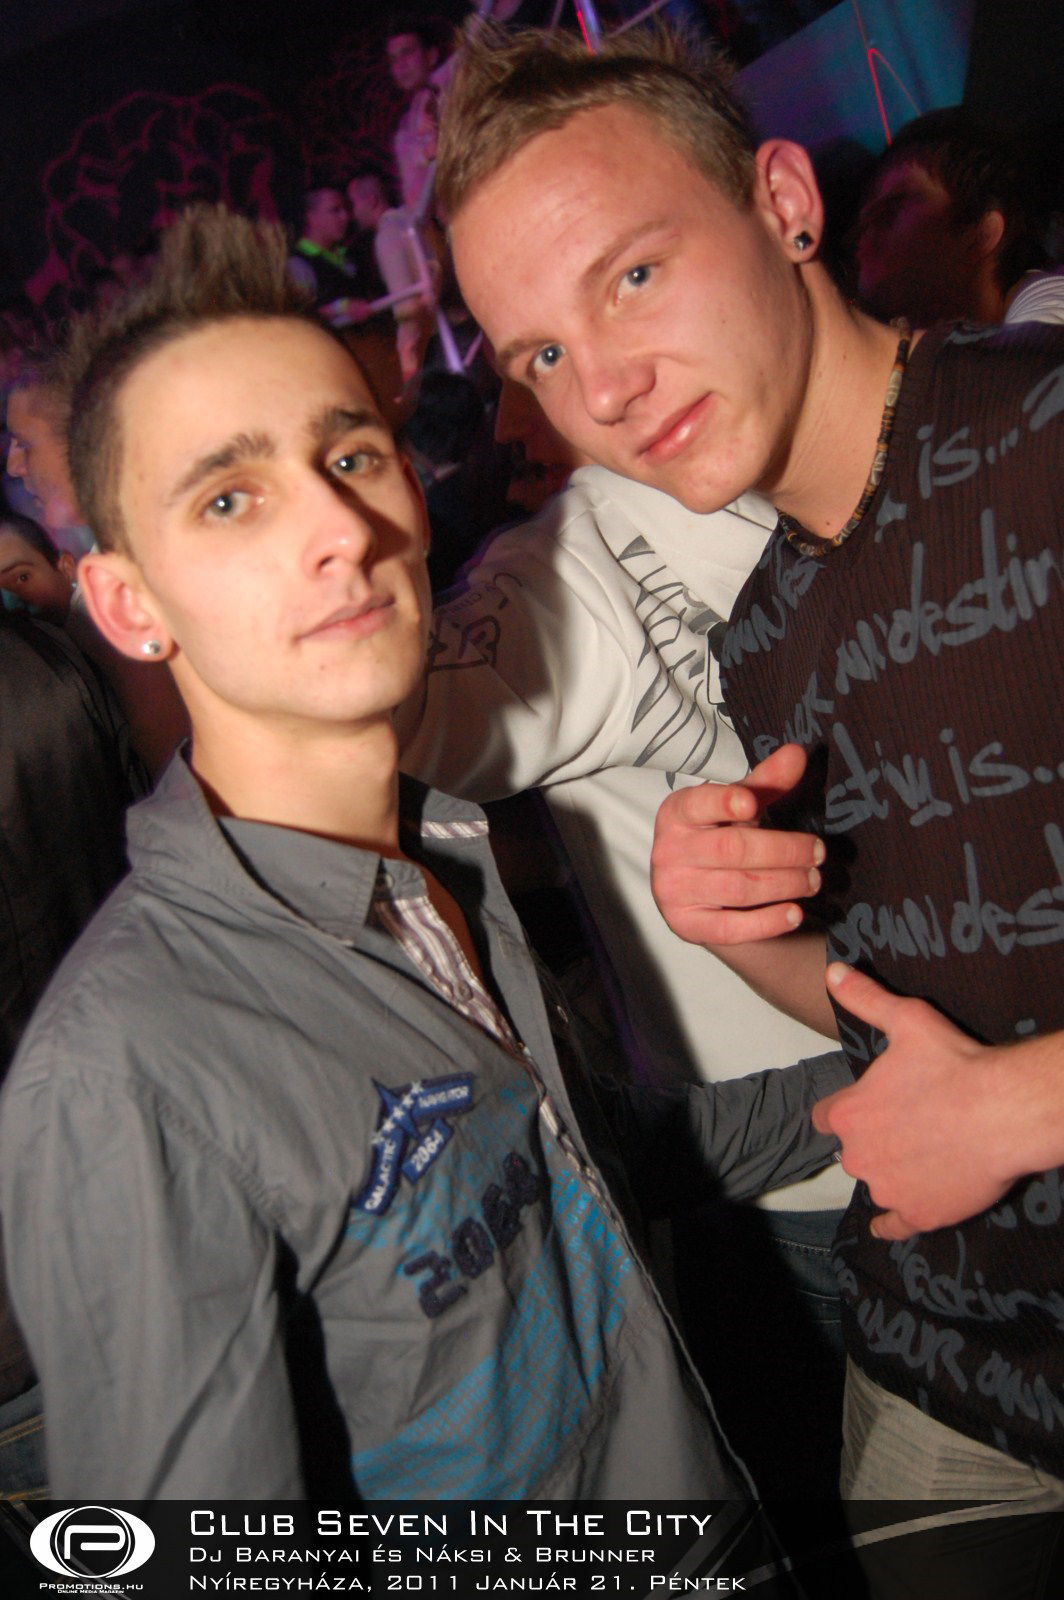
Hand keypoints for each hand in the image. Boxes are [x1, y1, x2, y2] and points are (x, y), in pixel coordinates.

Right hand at [650, 743, 824, 944]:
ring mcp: (673, 891)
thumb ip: (767, 782)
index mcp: (677, 813)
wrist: (694, 890)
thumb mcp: (739, 806)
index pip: (698, 804)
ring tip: (814, 881)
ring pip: (737, 888)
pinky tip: (794, 913)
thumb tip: (797, 753)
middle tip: (818, 853)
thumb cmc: (719, 836)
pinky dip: (767, 922)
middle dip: (783, 851)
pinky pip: (730, 928)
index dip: (723, 802)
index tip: (752, 803)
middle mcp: (669, 851)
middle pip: (731, 849)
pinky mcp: (686, 925)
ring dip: (784, 884)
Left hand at [812, 965, 1018, 1237]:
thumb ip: (864, 999)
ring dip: (890, 1172)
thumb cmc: (956, 1064)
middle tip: (908, 1125)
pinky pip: (892, 1225)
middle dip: (873, 1140)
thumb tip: (832, 973)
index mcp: (850, 1113)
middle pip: (853, 1151)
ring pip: (876, 1183)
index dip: (846, 1111)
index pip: (827, 1117)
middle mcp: (859, 1156)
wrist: (1005, 1112)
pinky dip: (892, 1221)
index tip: (866, 1107)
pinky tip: (894, 1219)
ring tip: (922, 1155)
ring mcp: (888, 1189)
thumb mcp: (907, 1020)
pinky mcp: (918, 1214)